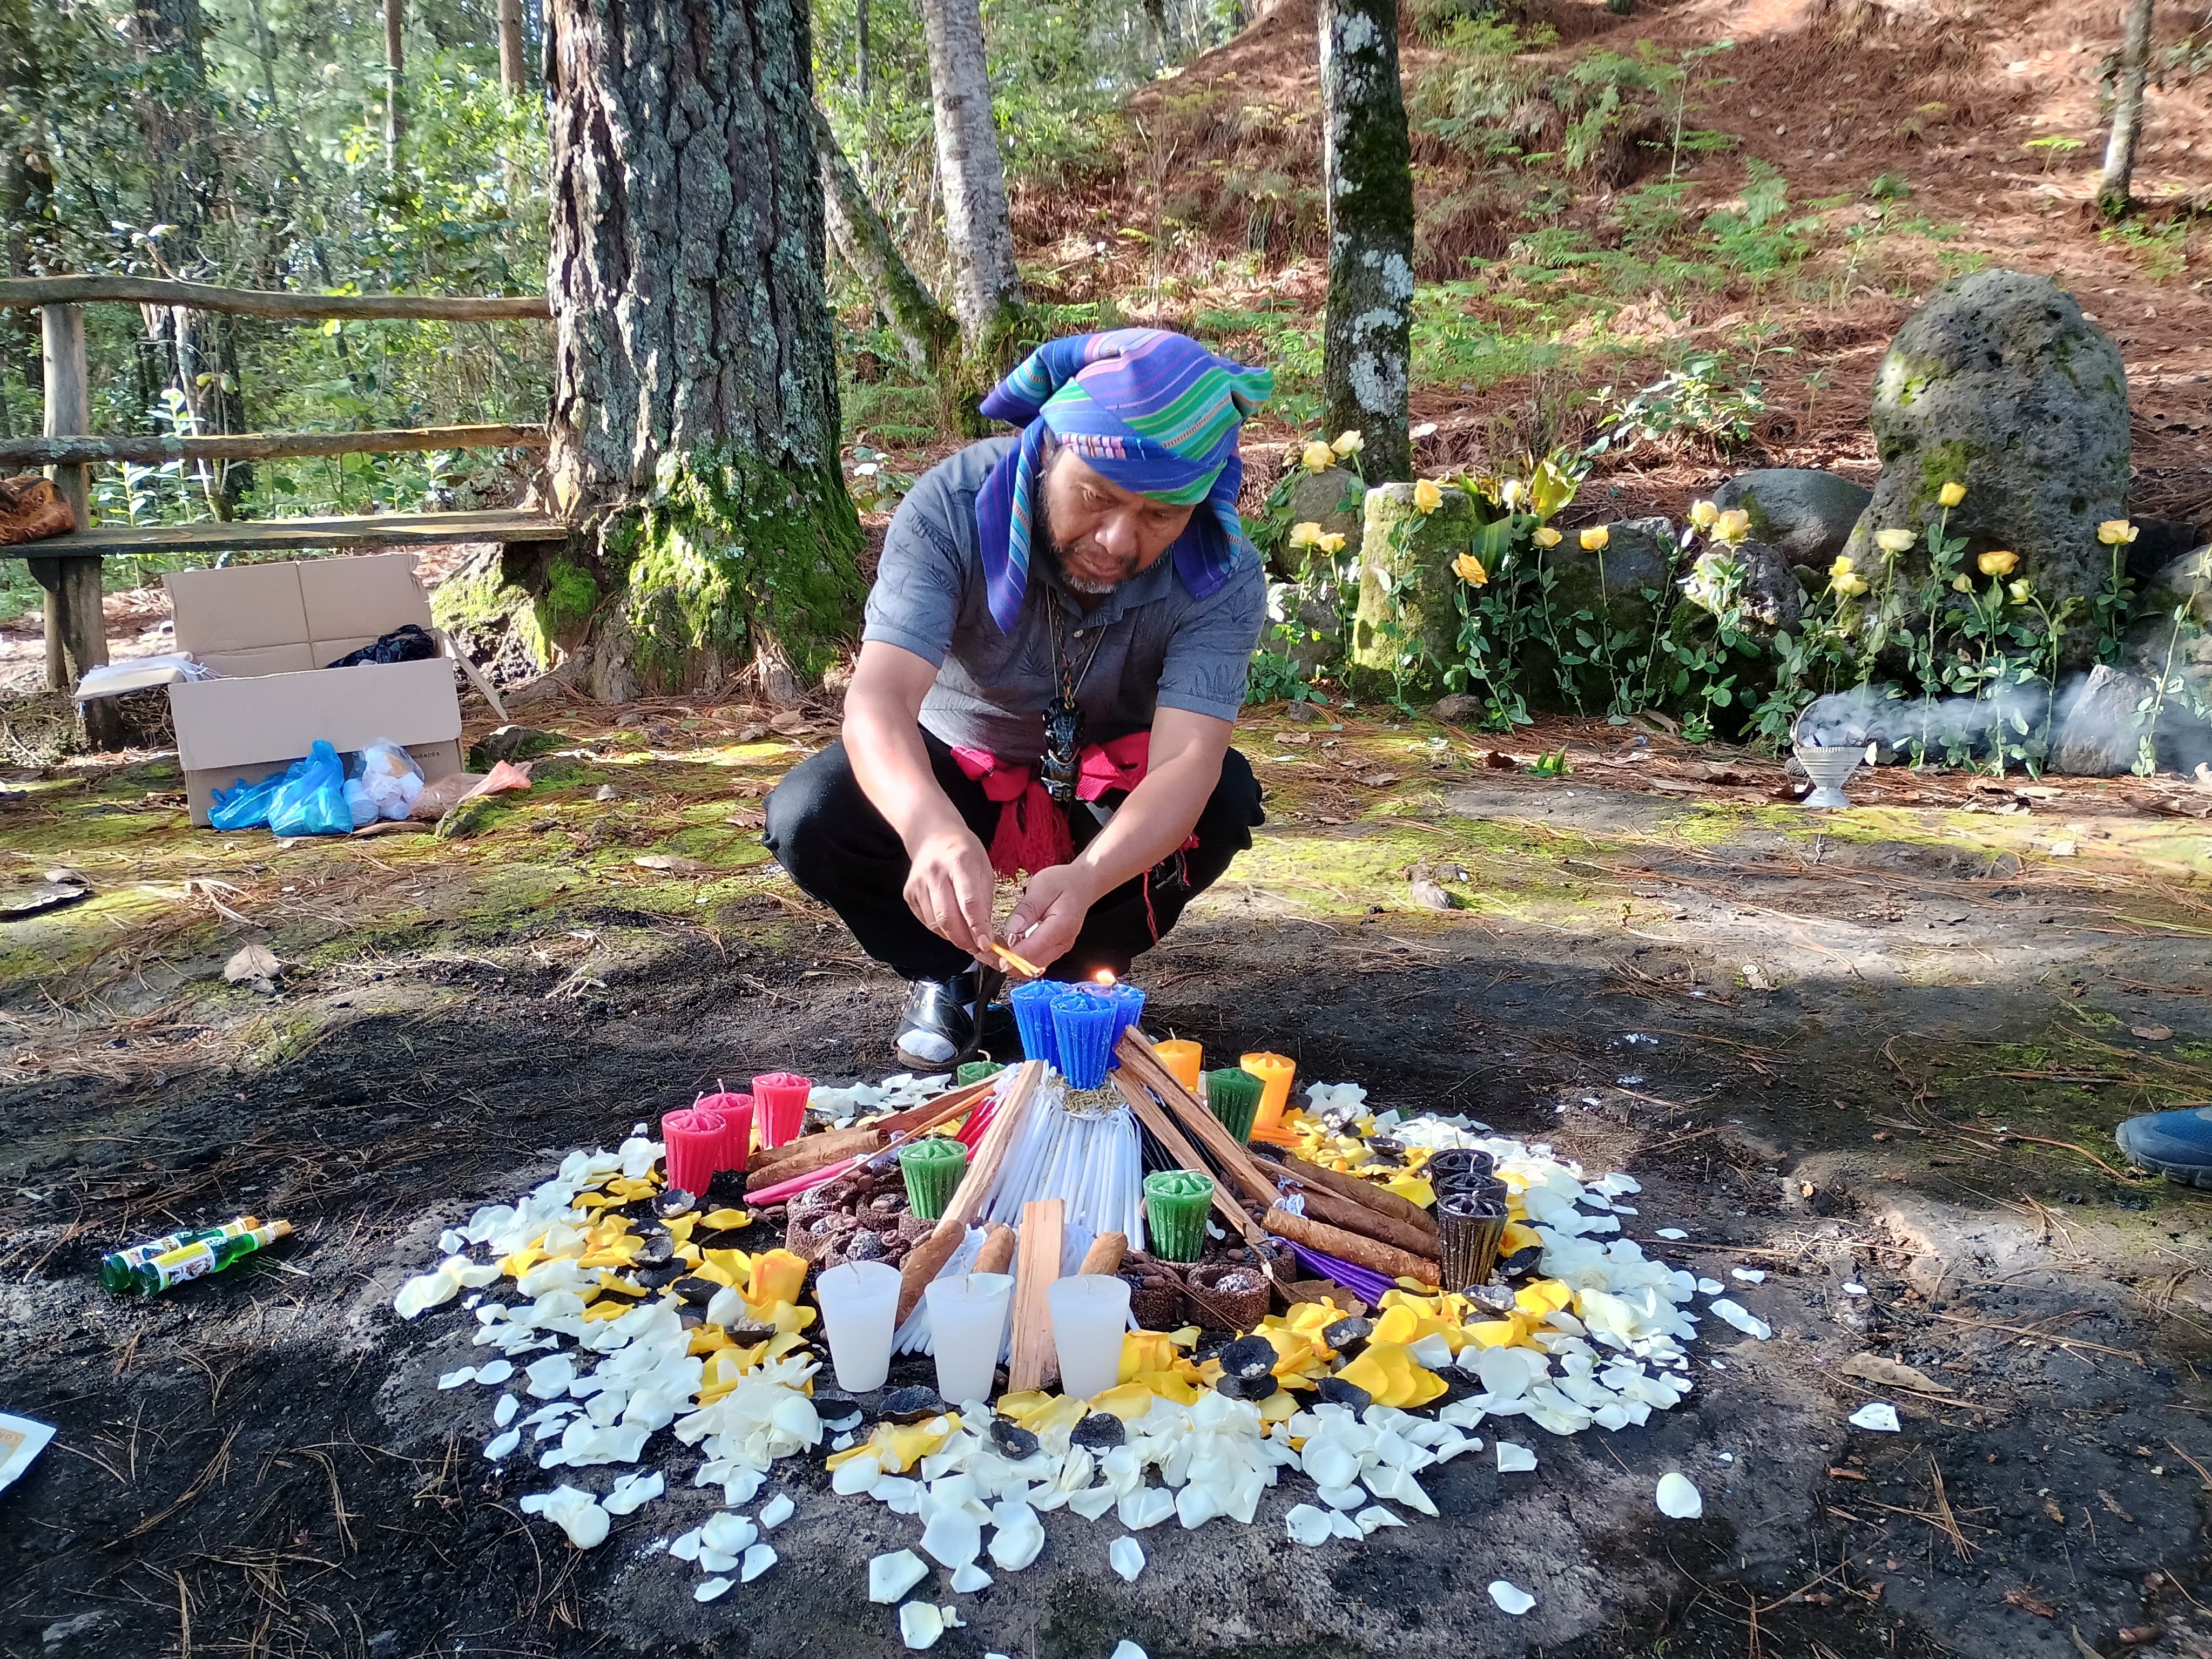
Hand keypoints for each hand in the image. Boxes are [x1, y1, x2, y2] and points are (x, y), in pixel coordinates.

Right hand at [904, 826, 998, 958]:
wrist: (933, 836)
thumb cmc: (964, 852)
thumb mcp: (984, 869)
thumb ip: (985, 901)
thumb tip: (986, 935)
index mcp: (960, 862)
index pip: (969, 902)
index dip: (978, 928)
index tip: (987, 944)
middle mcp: (935, 872)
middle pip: (948, 918)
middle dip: (965, 940)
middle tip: (978, 948)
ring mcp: (918, 884)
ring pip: (936, 924)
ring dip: (954, 938)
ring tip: (967, 939)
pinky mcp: (909, 894)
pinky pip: (926, 922)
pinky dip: (941, 930)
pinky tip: (951, 925)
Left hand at [1004, 863, 1099, 975]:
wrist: (1082, 885)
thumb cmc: (1064, 883)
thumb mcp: (1042, 887)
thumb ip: (1027, 909)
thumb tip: (1013, 927)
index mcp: (1060, 926)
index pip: (1035, 949)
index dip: (1014, 956)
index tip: (998, 957)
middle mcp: (1062, 942)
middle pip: (1033, 964)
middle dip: (1011, 962)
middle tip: (991, 953)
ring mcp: (1059, 948)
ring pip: (1034, 966)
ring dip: (1015, 962)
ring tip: (997, 950)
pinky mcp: (1055, 948)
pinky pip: (1037, 960)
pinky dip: (1022, 958)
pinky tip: (1009, 947)